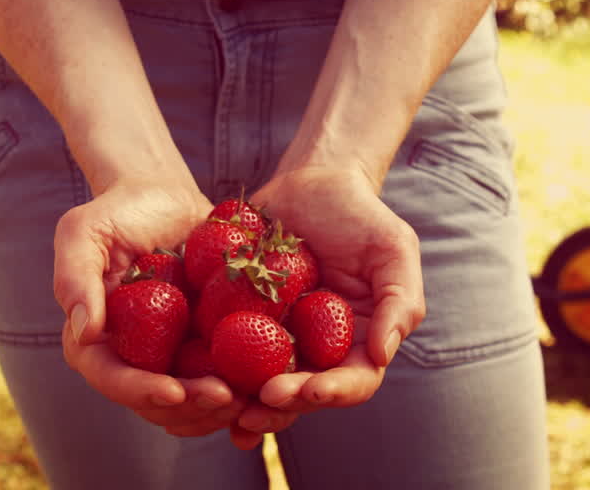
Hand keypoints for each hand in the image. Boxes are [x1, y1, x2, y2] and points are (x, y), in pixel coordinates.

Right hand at [54, 178, 243, 434]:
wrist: (166, 196)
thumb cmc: (119, 211)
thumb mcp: (84, 231)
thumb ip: (74, 277)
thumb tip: (85, 331)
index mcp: (95, 339)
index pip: (111, 378)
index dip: (141, 392)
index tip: (176, 391)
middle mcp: (131, 355)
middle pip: (154, 402)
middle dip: (189, 409)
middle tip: (226, 397)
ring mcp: (169, 355)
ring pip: (189, 403)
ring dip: (217, 411)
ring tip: (248, 399)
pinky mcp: (202, 345)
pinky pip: (220, 379)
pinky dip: (241, 390)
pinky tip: (266, 387)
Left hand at [230, 163, 424, 443]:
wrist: (311, 182)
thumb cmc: (360, 215)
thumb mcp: (393, 251)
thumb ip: (398, 302)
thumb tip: (382, 355)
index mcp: (357, 343)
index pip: (352, 382)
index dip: (332, 393)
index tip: (309, 389)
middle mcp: (316, 350)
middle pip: (301, 394)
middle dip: (279, 406)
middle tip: (255, 407)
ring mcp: (276, 338)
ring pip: (259, 383)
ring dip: (242, 403)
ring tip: (221, 407)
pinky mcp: (239, 321)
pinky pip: (224, 350)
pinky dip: (209, 370)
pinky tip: (190, 381)